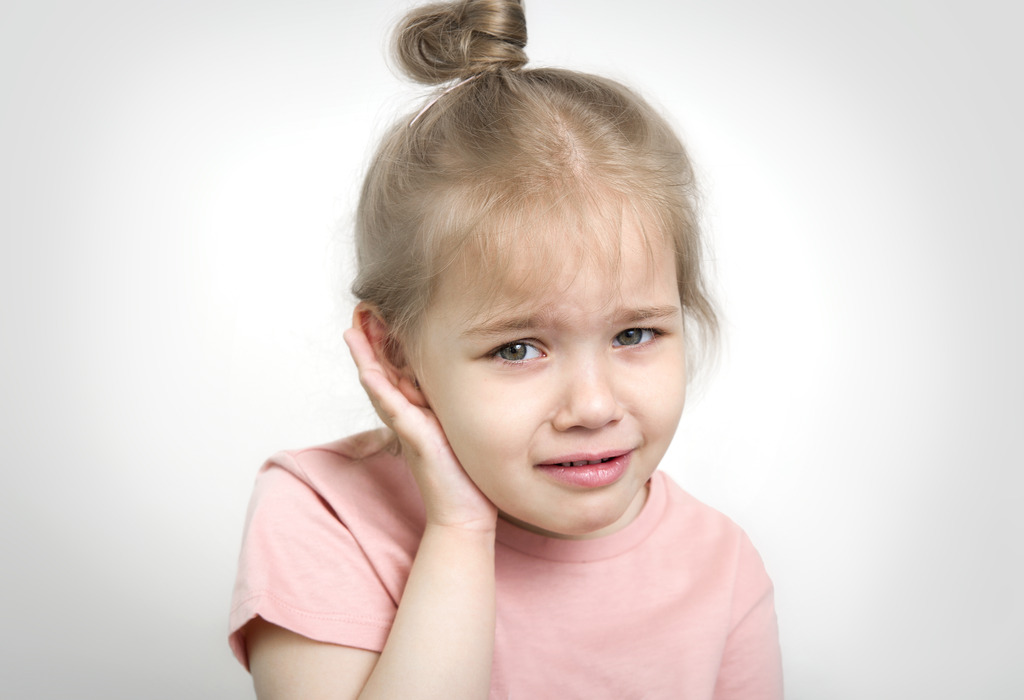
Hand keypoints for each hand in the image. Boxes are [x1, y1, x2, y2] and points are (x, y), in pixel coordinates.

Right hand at [343, 324, 497, 532]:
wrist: (466, 513)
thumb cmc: (465, 474)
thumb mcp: (458, 428)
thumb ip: (451, 406)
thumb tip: (460, 382)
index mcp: (418, 411)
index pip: (396, 371)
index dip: (385, 344)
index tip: (378, 316)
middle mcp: (408, 417)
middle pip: (381, 373)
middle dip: (369, 343)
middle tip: (358, 311)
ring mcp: (408, 428)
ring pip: (381, 387)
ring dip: (365, 359)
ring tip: (352, 332)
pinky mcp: (415, 440)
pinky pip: (394, 410)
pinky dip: (380, 390)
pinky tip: (368, 372)